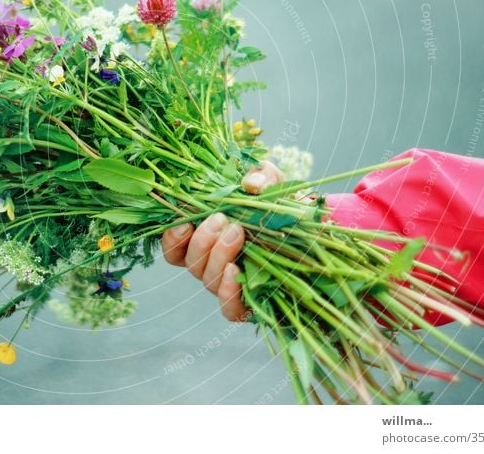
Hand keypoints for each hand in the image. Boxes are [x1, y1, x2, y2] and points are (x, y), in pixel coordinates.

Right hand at [161, 161, 284, 320]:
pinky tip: (237, 271)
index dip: (171, 239)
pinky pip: (229, 308)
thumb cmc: (280, 206)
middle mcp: (213, 264)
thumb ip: (261, 176)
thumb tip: (250, 184)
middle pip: (191, 263)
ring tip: (237, 233)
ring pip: (208, 281)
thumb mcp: (272, 183)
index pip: (175, 248)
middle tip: (221, 219)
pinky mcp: (250, 304)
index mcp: (207, 238)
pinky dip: (228, 292)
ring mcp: (231, 285)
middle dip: (202, 240)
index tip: (184, 223)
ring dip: (217, 256)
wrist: (312, 234)